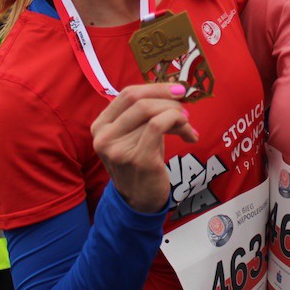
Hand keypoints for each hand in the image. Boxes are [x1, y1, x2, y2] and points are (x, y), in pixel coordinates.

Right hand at [91, 83, 197, 212]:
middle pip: (139, 100)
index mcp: (100, 125)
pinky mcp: (137, 158)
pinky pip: (158, 125)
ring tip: (188, 128)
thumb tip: (174, 89)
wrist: (139, 202)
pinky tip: (189, 135)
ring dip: (178, 116)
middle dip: (168, 99)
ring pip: (152, 113)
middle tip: (185, 107)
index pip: (128, 94)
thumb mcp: (136, 134)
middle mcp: (103, 136)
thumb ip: (145, 113)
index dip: (156, 87)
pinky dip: (178, 122)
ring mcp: (118, 148)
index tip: (178, 90)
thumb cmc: (141, 163)